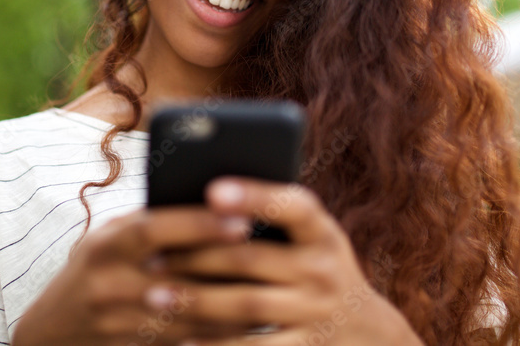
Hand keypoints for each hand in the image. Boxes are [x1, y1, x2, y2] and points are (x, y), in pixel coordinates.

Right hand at [10, 206, 257, 345]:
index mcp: (105, 245)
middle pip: (179, 275)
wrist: (54, 329)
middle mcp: (110, 284)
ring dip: (233, 301)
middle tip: (272, 253)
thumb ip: (150, 224)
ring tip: (274, 284)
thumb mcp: (110, 236)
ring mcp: (121, 322)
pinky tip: (251, 316)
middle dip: (227, 265)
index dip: (198, 224)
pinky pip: (187, 338)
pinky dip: (220, 328)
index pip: (154, 229)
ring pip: (189, 313)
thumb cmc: (96, 266)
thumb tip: (212, 202)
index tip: (241, 217)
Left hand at [148, 178, 425, 344]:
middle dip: (197, 256)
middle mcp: (324, 269)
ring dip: (197, 300)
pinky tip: (183, 340)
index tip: (211, 189)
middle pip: (251, 258)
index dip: (254, 195)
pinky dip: (216, 345)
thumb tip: (200, 201)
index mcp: (322, 231)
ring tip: (155, 295)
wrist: (367, 332)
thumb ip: (271, 219)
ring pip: (246, 304)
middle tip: (152, 256)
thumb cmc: (316, 268)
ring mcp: (316, 312)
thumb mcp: (311, 239)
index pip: (291, 205)